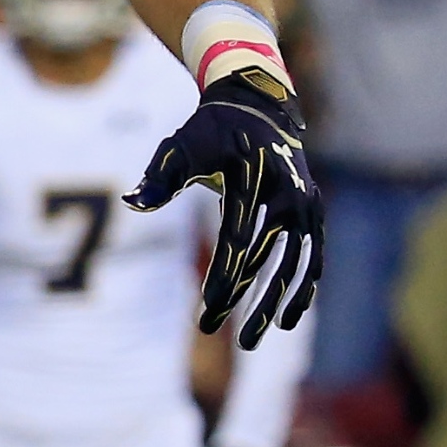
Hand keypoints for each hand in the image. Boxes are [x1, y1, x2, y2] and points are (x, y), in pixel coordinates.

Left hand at [128, 66, 322, 345]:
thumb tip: (133, 202)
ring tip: (253, 340)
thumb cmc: (209, 131)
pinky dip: (302, 287)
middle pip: (269, 256)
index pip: (237, 235)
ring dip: (277, 303)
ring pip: (296, 263)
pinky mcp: (312, 212)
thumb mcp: (179, 145)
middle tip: (221, 335)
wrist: (257, 106)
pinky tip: (287, 318)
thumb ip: (159, 177)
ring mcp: (305, 202)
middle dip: (247, 300)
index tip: (208, 308)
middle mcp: (286, 190)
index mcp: (252, 175)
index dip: (224, 274)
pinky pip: (311, 256)